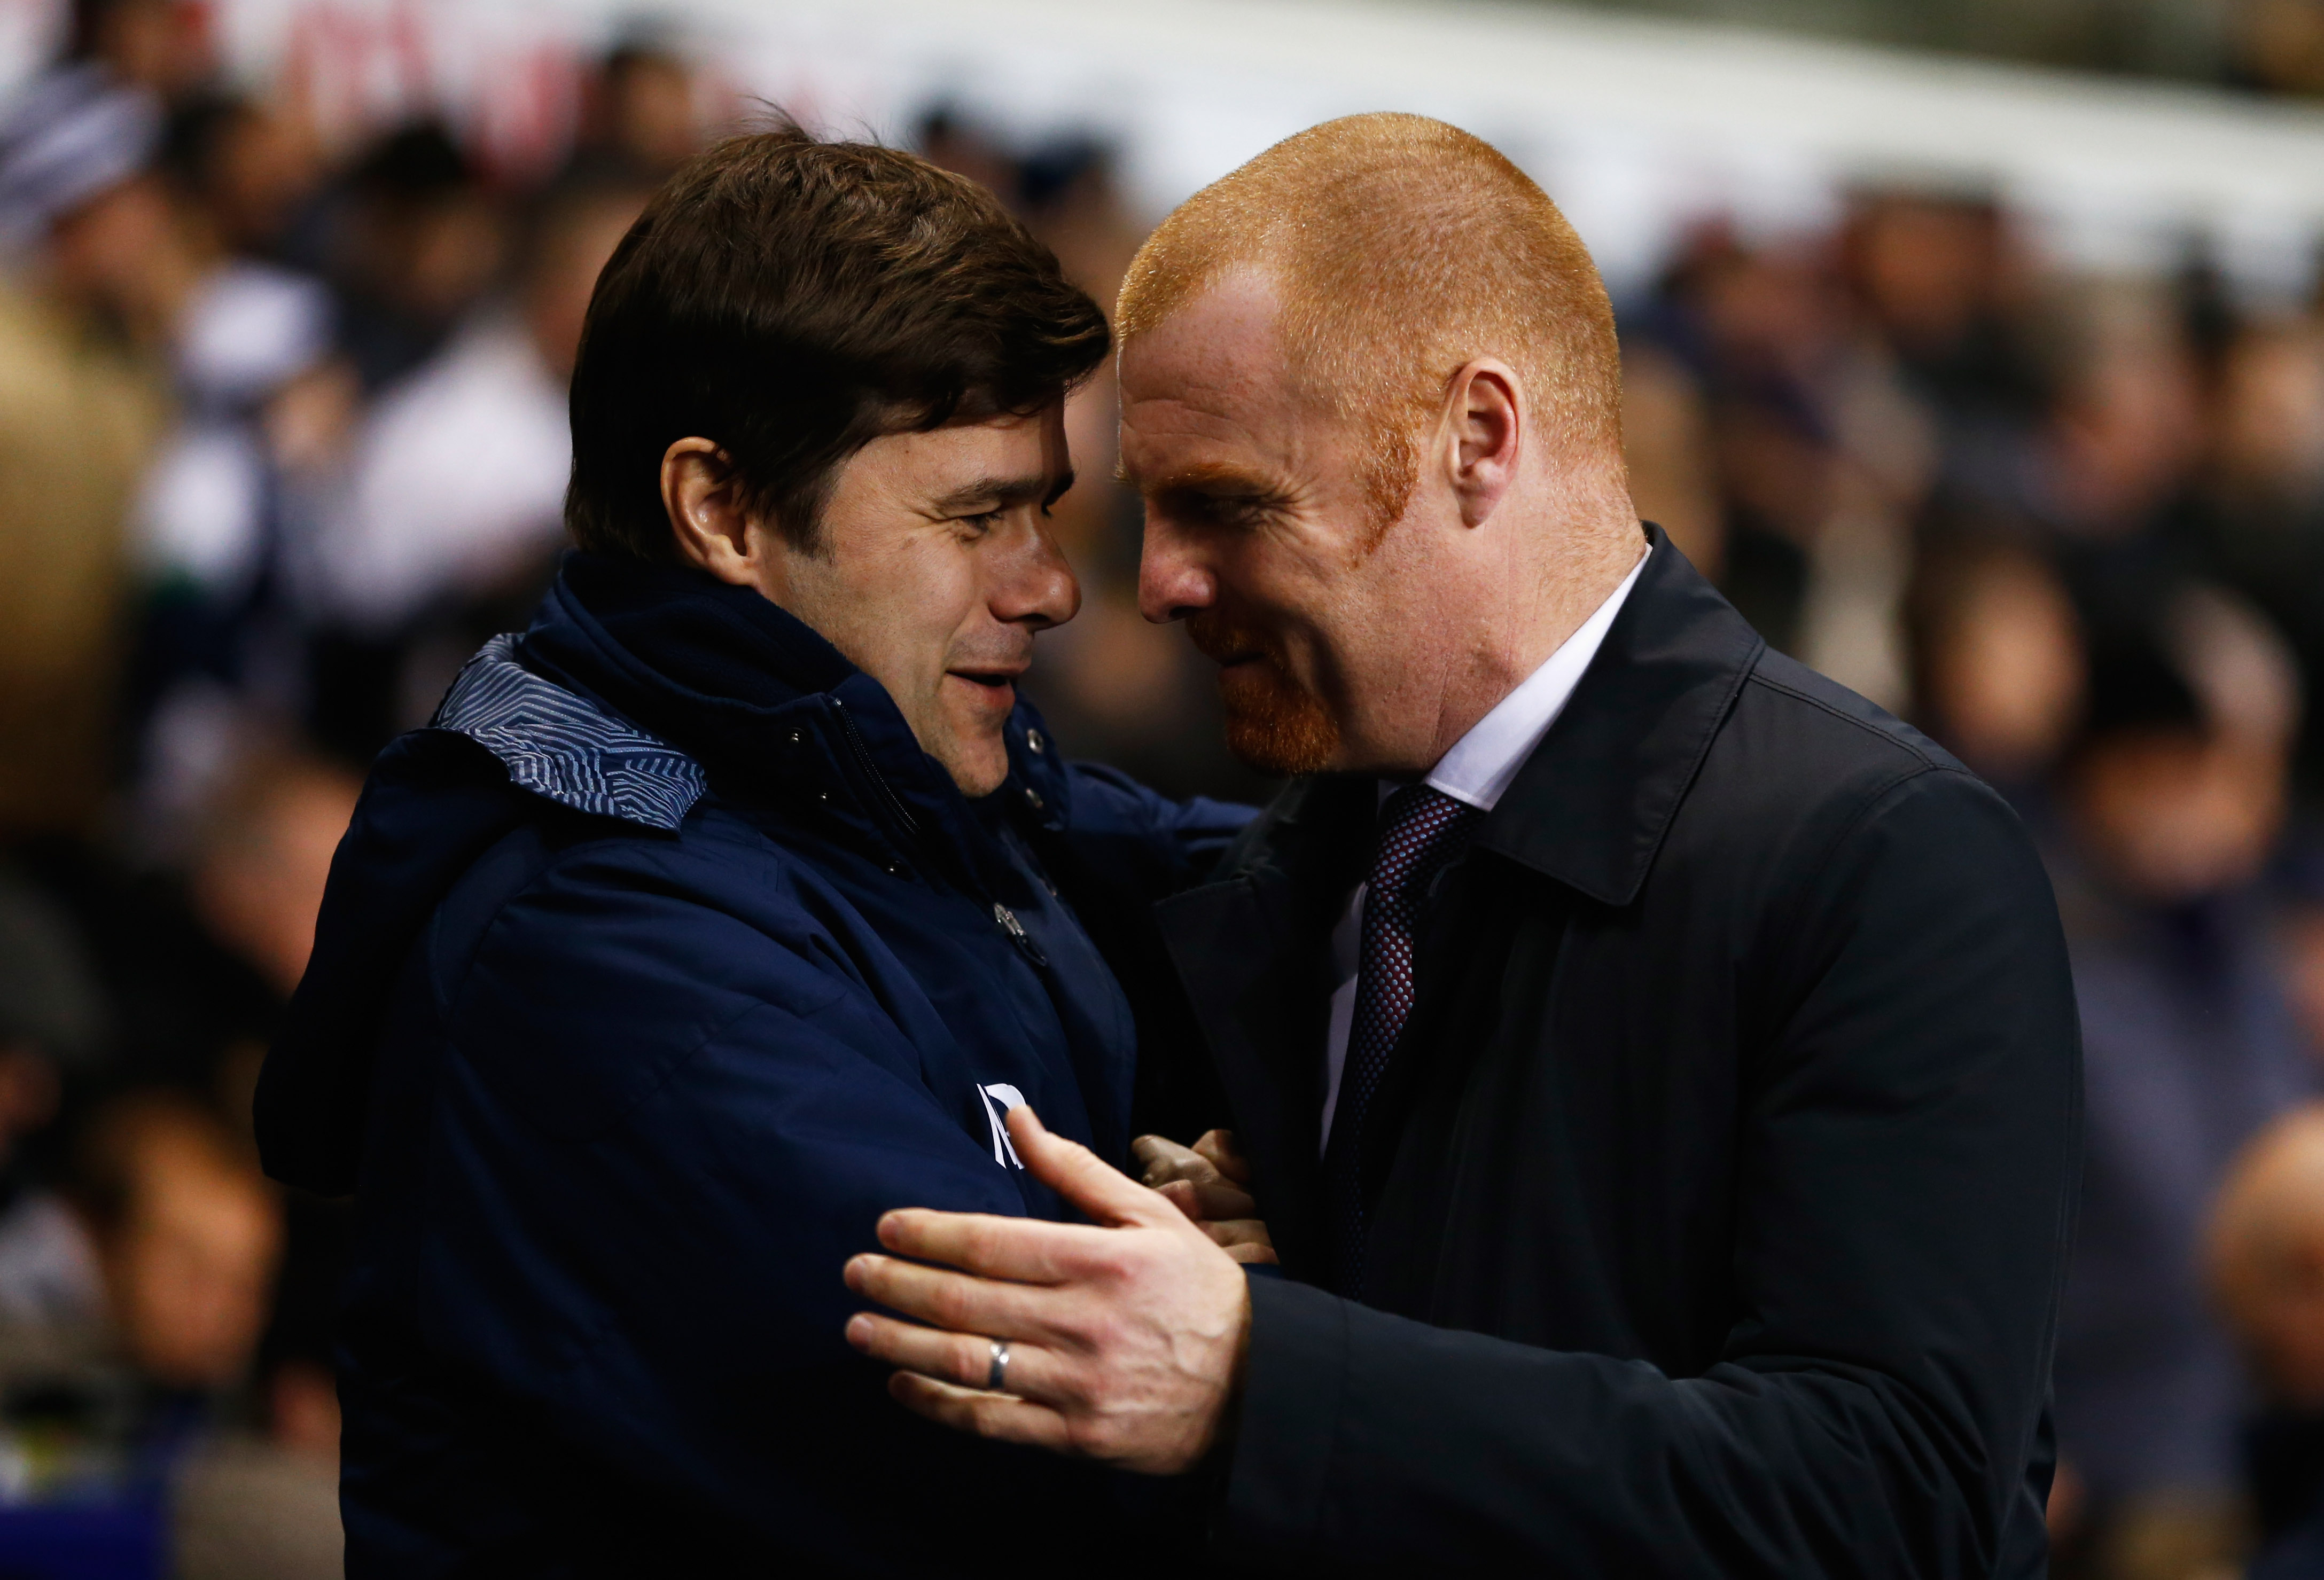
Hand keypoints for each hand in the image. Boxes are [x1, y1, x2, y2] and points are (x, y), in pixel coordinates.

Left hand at [843, 1105, 1249, 1474]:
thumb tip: (1018, 1119)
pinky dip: (939, 1404)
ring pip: (970, 1362)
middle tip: (853, 1273)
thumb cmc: (1197, 1291)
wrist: (1257, 1388)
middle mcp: (1083, 1321)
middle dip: (899, 1285)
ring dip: (902, 1343)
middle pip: (968, 1301)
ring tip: (858, 1327)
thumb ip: (1076, 1170)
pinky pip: (992, 1421)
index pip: (993, 1243)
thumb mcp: (1149, 1217)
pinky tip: (903, 1383)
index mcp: (1101, 1260)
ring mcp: (1077, 1384)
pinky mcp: (1075, 1435)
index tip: (885, 1227)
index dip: (930, 1234)